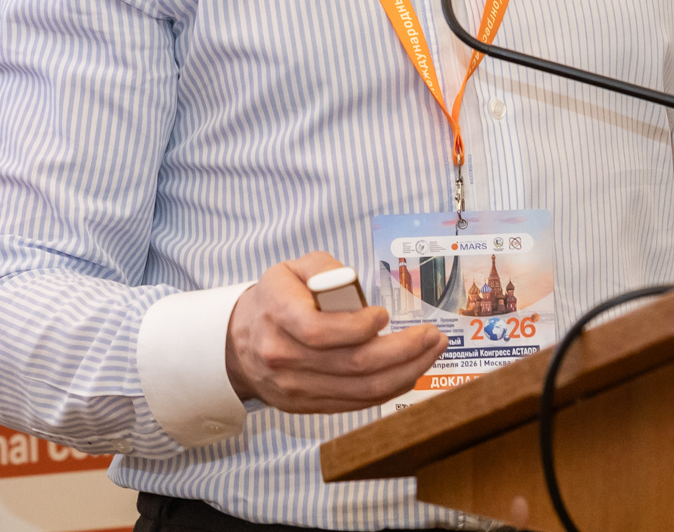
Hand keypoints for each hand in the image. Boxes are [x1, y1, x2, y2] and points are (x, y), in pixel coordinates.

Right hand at [225, 252, 446, 413]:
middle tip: (433, 335)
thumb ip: (325, 269)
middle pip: (353, 365)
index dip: (358, 326)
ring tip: (432, 350)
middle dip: (403, 351)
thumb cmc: (276, 299)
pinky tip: (411, 370)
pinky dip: (390, 388)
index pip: (320, 331)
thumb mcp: (292, 268)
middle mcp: (284, 357)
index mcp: (277, 315)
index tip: (384, 314)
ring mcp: (296, 388)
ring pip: (362, 389)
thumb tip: (356, 291)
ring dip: (406, 371)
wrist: (239, 343)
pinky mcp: (308, 406)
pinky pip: (357, 402)